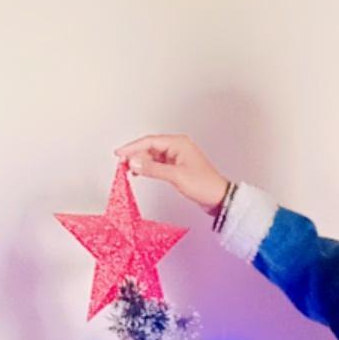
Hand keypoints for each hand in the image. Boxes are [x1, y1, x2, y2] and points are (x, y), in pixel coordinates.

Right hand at [113, 134, 228, 213]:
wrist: (218, 198)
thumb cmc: (204, 185)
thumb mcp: (176, 176)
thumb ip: (153, 169)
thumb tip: (134, 162)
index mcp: (178, 143)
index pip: (149, 141)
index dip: (132, 147)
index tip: (119, 154)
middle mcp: (177, 146)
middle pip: (149, 147)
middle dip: (135, 155)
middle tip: (122, 165)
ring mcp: (177, 156)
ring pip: (152, 155)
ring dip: (141, 161)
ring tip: (128, 170)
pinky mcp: (177, 166)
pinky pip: (157, 163)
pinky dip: (148, 167)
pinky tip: (140, 172)